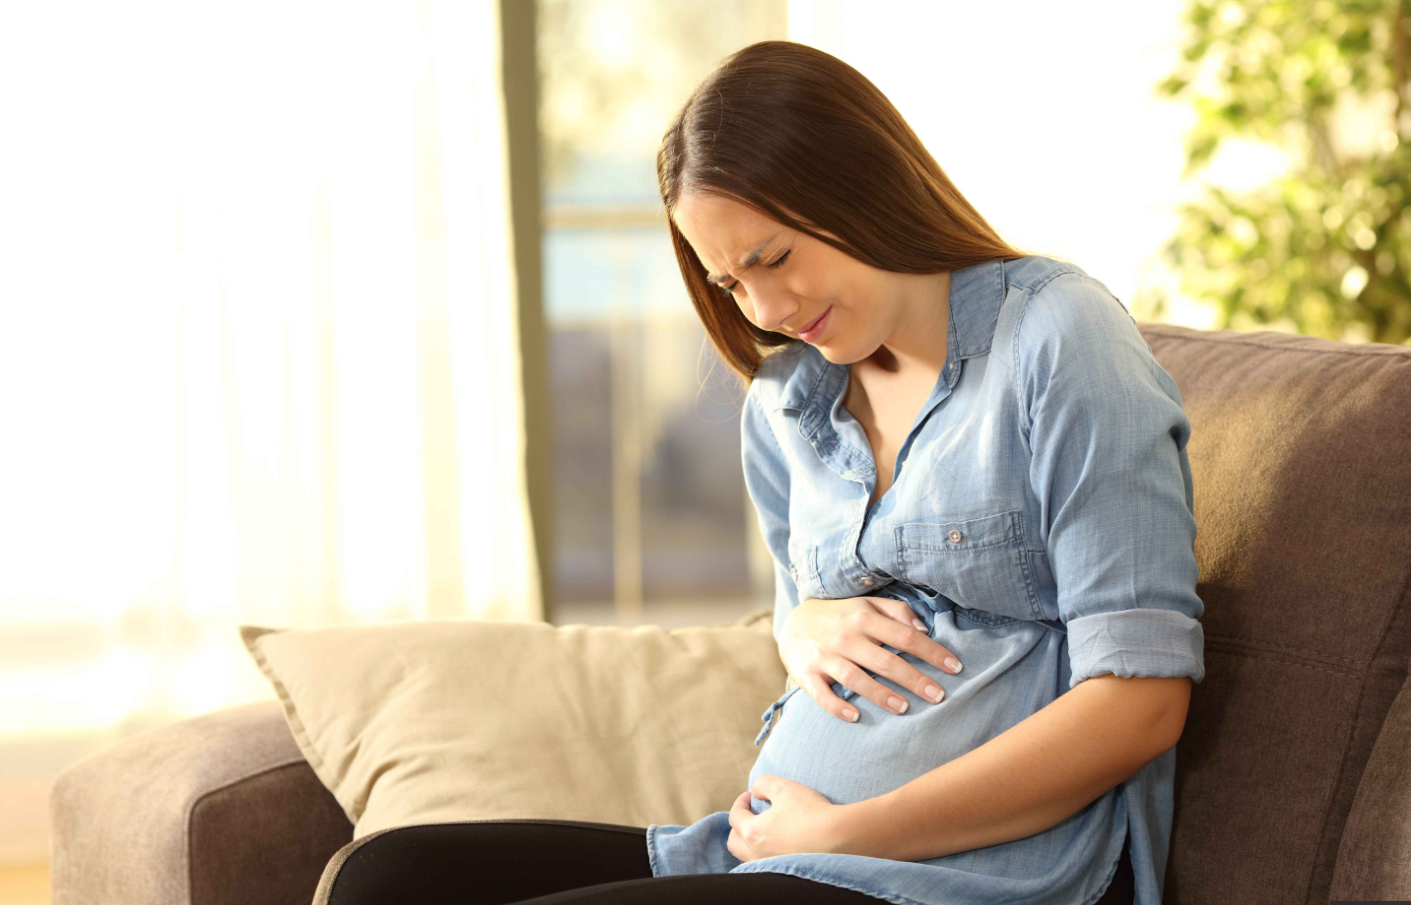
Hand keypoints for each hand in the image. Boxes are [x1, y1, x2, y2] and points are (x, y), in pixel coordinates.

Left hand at [726, 775, 845, 861]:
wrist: (840, 838)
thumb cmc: (811, 812)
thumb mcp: (784, 787)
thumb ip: (764, 784)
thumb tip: (756, 791)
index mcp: (753, 833)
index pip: (735, 816)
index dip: (741, 802)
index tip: (751, 795)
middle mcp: (757, 854)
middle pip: (734, 842)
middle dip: (738, 825)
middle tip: (752, 813)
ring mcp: (771, 866)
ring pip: (747, 857)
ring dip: (749, 842)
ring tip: (763, 830)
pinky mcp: (786, 873)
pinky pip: (764, 865)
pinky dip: (763, 854)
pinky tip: (779, 845)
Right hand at [779, 596, 961, 721]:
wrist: (793, 622)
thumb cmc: (841, 616)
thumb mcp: (867, 605)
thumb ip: (897, 612)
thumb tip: (924, 629)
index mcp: (863, 617)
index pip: (905, 636)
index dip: (932, 652)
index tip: (955, 667)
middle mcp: (845, 636)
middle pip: (884, 660)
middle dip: (914, 679)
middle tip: (938, 696)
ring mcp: (824, 656)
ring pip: (855, 677)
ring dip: (880, 694)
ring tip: (904, 708)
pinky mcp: (806, 673)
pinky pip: (821, 693)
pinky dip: (837, 706)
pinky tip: (856, 716)